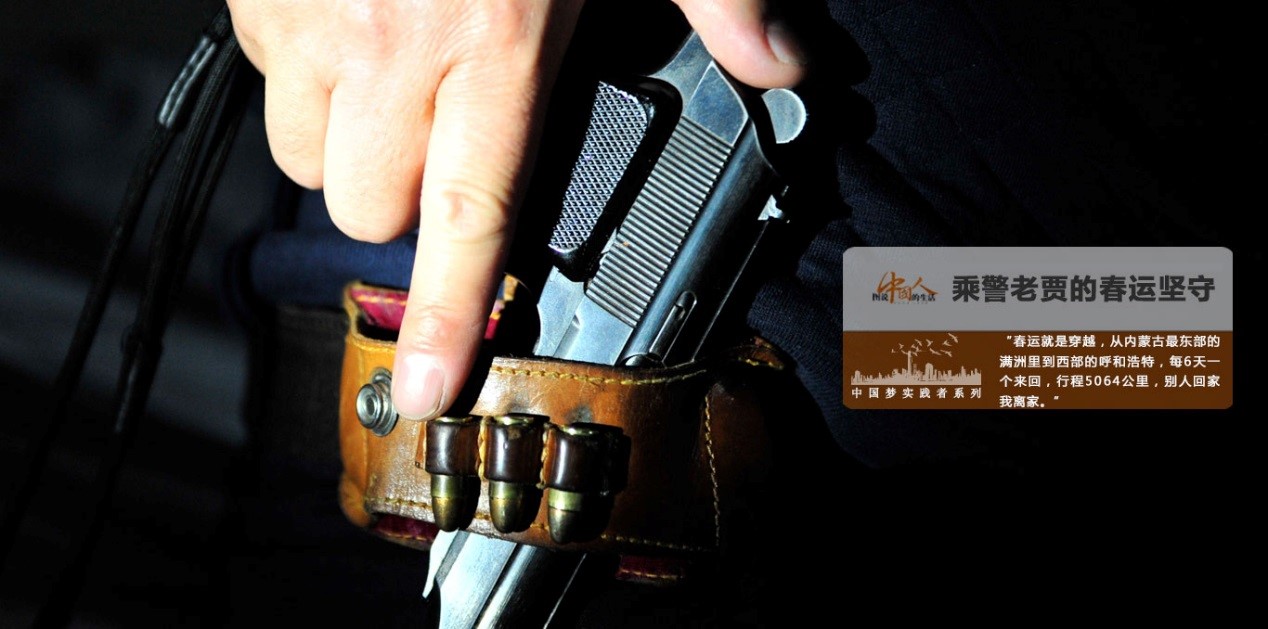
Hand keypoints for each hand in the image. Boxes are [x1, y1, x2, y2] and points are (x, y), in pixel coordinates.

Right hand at [228, 0, 806, 419]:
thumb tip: (784, 66)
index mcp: (494, 49)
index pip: (467, 220)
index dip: (449, 316)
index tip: (437, 382)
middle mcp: (389, 49)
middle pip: (366, 208)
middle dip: (399, 202)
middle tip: (441, 145)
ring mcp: (310, 19)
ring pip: (304, 155)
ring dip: (346, 144)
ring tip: (390, 80)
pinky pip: (262, 76)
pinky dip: (300, 73)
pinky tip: (346, 21)